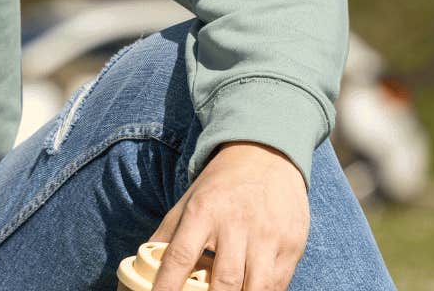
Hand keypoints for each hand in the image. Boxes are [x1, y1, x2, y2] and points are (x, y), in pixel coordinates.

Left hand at [149, 142, 308, 290]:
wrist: (266, 155)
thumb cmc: (220, 186)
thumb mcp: (188, 201)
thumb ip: (167, 235)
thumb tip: (142, 266)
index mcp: (203, 212)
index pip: (180, 257)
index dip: (167, 286)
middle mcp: (236, 224)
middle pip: (224, 281)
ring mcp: (267, 236)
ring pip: (256, 288)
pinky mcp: (291, 245)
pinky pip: (278, 284)